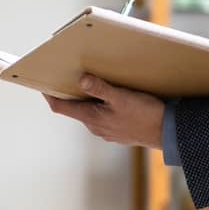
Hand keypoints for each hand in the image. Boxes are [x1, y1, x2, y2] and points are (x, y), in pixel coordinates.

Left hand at [44, 74, 164, 148]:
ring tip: (92, 82)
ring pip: (90, 113)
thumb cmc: (145, 115)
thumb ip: (100, 89)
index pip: (60, 107)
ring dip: (88, 99)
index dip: (48, 95)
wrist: (167, 133)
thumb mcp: (121, 97)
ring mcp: (106, 131)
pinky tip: (111, 97)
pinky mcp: (117, 131)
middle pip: (75, 109)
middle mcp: (95, 127)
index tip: (41, 84)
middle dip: (70, 94)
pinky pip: (102, 116)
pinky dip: (101, 106)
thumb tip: (81, 80)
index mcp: (91, 118)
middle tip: (69, 76)